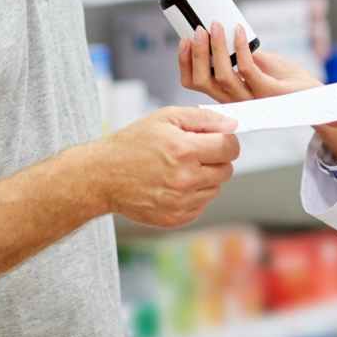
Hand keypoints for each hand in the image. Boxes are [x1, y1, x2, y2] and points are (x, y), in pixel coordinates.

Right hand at [93, 107, 239, 228]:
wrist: (104, 176)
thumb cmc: (134, 143)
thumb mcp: (166, 117)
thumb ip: (203, 119)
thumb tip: (232, 125)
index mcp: (185, 150)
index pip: (230, 148)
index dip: (227, 141)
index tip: (217, 139)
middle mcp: (186, 179)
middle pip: (226, 170)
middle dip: (217, 158)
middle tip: (196, 152)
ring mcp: (180, 202)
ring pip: (215, 189)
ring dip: (206, 178)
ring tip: (181, 168)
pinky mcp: (175, 219)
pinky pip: (201, 206)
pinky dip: (194, 195)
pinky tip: (175, 184)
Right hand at [179, 22, 336, 164]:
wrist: (315, 97)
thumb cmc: (287, 80)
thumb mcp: (260, 63)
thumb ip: (242, 54)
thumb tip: (227, 32)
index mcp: (229, 94)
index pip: (196, 84)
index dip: (185, 63)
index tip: (184, 40)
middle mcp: (236, 100)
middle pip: (203, 82)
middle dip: (196, 54)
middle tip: (197, 30)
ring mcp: (252, 98)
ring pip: (222, 76)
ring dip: (217, 47)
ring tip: (216, 26)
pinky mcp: (268, 92)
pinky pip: (247, 69)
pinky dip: (241, 47)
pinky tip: (240, 31)